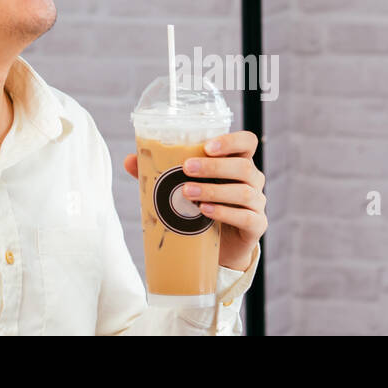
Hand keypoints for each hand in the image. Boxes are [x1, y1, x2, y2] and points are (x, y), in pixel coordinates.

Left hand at [123, 131, 266, 271]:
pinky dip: (225, 212)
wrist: (219, 247)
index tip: (207, 146)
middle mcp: (252, 180)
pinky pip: (246, 216)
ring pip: (244, 191)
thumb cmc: (202, 209)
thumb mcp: (184, 188)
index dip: (232, 140)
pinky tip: (205, 212)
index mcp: (237, 163)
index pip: (247, 142)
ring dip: (214, 191)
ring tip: (187, 193)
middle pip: (244, 166)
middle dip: (214, 167)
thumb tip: (130, 160)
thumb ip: (161, 173)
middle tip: (186, 168)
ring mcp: (257, 203)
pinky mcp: (256, 225)